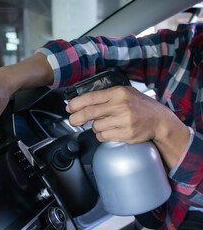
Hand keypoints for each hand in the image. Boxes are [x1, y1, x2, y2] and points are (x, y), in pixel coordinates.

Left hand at [66, 86, 189, 167]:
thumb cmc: (139, 106)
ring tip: (106, 123)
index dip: (76, 104)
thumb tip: (80, 102)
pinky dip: (102, 135)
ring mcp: (124, 121)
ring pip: (96, 127)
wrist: (159, 120)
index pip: (90, 97)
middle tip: (73, 121)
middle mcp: (121, 106)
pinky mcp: (126, 134)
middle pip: (89, 113)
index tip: (69, 108)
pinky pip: (103, 136)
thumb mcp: (123, 93)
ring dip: (95, 127)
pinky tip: (111, 130)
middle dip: (76, 118)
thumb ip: (104, 97)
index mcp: (118, 93)